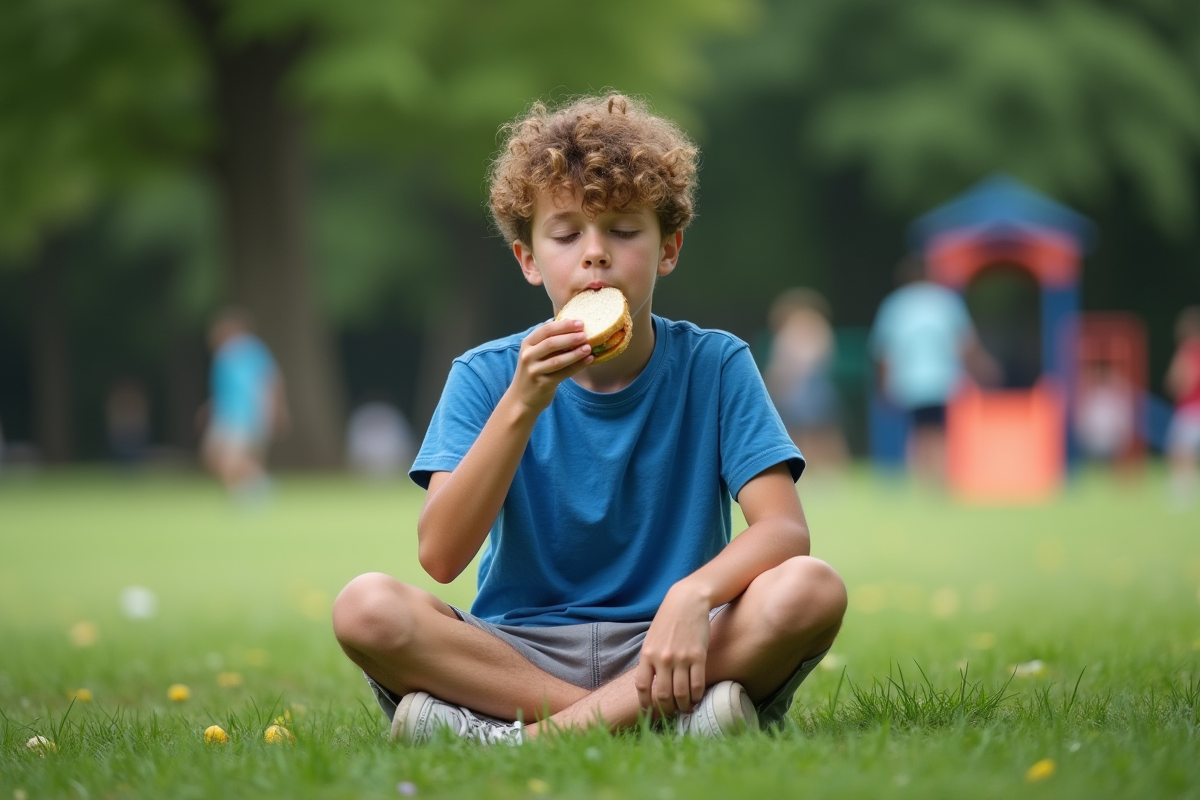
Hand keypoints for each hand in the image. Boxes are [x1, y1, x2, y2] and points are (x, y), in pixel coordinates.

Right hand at [508, 318, 593, 413]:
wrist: (522, 398)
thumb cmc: (534, 371)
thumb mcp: (535, 353)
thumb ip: (548, 340)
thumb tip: (570, 323)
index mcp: (527, 343)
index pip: (546, 330)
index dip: (564, 325)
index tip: (580, 322)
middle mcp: (528, 355)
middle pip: (551, 343)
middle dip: (570, 337)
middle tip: (585, 334)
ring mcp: (534, 370)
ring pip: (558, 359)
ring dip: (575, 352)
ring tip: (588, 347)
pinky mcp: (543, 383)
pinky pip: (564, 373)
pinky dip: (577, 366)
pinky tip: (588, 360)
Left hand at [634, 585, 711, 716]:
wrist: (687, 601)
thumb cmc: (668, 620)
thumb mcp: (652, 638)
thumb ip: (650, 659)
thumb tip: (650, 683)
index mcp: (647, 654)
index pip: (642, 686)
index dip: (645, 704)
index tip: (649, 712)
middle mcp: (663, 658)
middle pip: (663, 695)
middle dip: (667, 709)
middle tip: (672, 713)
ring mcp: (681, 658)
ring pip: (681, 693)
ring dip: (684, 706)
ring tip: (686, 708)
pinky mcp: (698, 656)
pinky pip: (697, 684)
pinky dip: (697, 696)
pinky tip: (697, 698)